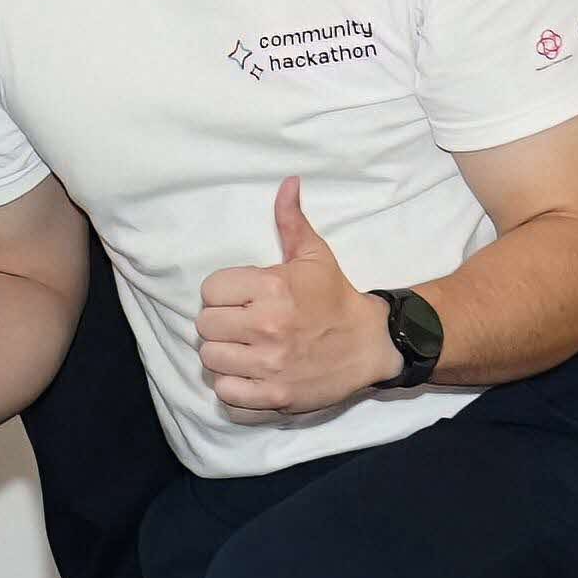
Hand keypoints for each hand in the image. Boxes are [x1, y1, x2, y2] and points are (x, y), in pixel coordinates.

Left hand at [195, 177, 391, 413]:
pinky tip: (248, 374)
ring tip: (243, 349)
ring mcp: (270, 364)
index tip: (240, 298)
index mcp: (272, 287)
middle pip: (205, 326)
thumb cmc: (336, 298)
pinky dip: (232, 387)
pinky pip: (226, 394)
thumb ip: (291, 220)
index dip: (222, 294)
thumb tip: (288, 182)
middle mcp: (267, 326)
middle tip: (241, 325)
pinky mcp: (275, 396)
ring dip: (223, 355)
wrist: (373, 344)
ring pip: (210, 359)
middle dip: (220, 324)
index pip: (210, 290)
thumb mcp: (315, 255)